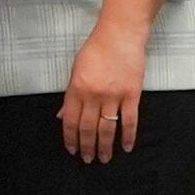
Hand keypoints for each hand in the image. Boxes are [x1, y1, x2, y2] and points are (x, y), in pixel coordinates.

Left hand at [57, 23, 150, 164]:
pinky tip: (126, 147)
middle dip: (87, 146)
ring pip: (108, 128)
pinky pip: (130, 120)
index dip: (70, 138)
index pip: (70, 120)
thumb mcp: (75, 70)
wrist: (120, 35)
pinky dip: (128, 136)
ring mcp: (114, 96)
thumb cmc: (96, 49)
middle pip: (88, 128)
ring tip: (104, 158)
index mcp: (77, 89)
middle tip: (88, 159)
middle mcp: (94, 95)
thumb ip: (69, 95)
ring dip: (105, 146)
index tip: (72, 149)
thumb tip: (62, 116)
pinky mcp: (132, 95)